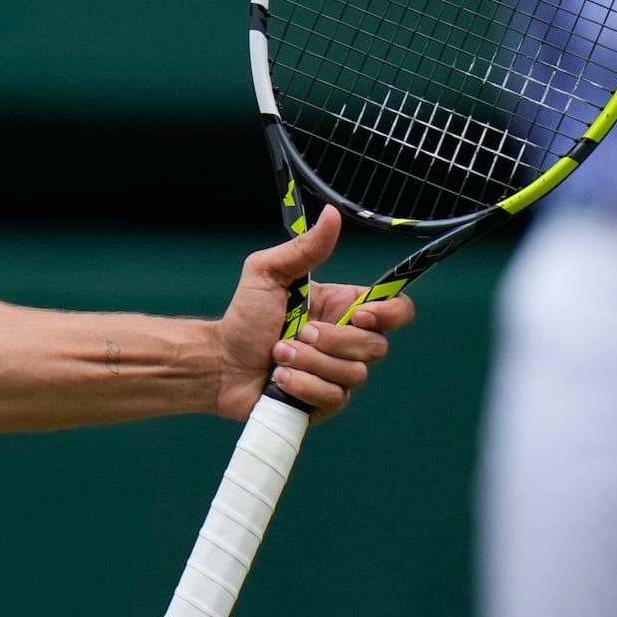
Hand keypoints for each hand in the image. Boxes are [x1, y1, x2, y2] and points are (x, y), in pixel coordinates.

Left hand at [211, 206, 415, 420]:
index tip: (360, 314)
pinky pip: (334, 397)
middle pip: (377, 346)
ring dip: (309, 362)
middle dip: (333, 341)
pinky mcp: (326, 401)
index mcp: (342, 308)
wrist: (219, 362)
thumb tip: (332, 215)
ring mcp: (338, 374)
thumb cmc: (244, 316)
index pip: (396, 310)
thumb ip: (303, 249)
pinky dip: (303, 386)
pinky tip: (280, 378)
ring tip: (278, 354)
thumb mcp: (267, 273)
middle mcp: (347, 342)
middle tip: (298, 332)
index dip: (389, 314)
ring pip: (355, 374)